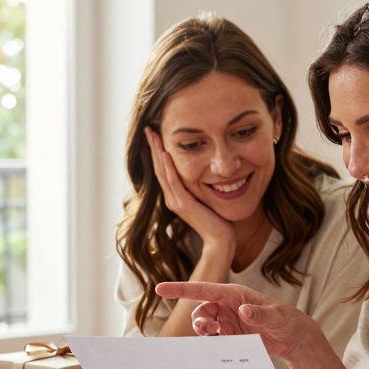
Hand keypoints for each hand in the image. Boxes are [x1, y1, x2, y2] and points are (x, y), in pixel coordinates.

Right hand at [145, 127, 234, 253]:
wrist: (220, 241)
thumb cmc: (218, 221)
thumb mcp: (207, 199)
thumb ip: (202, 187)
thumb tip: (208, 173)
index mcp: (176, 196)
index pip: (163, 169)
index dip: (158, 151)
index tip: (155, 134)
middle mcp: (172, 198)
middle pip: (158, 168)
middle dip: (154, 147)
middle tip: (148, 128)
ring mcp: (176, 202)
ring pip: (163, 172)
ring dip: (158, 152)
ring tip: (153, 135)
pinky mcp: (184, 205)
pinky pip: (174, 182)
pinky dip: (169, 167)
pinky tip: (166, 154)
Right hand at [154, 281, 318, 357]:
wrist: (293, 337)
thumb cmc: (286, 320)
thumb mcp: (276, 316)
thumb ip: (259, 313)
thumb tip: (243, 310)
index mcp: (234, 294)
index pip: (202, 289)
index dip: (180, 289)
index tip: (160, 289)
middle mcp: (227, 306)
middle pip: (200, 310)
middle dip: (200, 321)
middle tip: (212, 331)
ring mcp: (227, 322)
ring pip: (204, 325)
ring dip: (205, 332)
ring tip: (219, 338)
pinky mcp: (230, 336)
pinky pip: (212, 340)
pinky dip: (212, 344)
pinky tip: (221, 348)